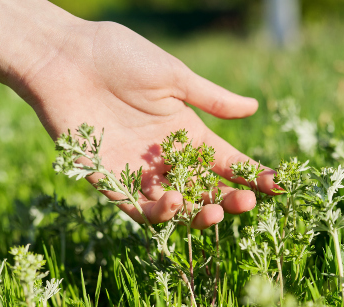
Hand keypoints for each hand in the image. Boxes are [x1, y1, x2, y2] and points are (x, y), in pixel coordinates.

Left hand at [16, 21, 277, 228]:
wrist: (66, 59)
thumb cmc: (120, 57)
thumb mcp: (173, 76)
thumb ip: (211, 99)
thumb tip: (254, 109)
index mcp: (188, 131)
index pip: (227, 161)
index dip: (252, 174)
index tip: (277, 185)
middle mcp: (169, 157)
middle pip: (207, 189)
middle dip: (230, 200)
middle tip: (245, 204)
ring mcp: (141, 173)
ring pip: (178, 207)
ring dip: (199, 213)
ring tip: (214, 211)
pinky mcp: (111, 182)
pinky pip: (140, 209)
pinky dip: (159, 212)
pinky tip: (176, 203)